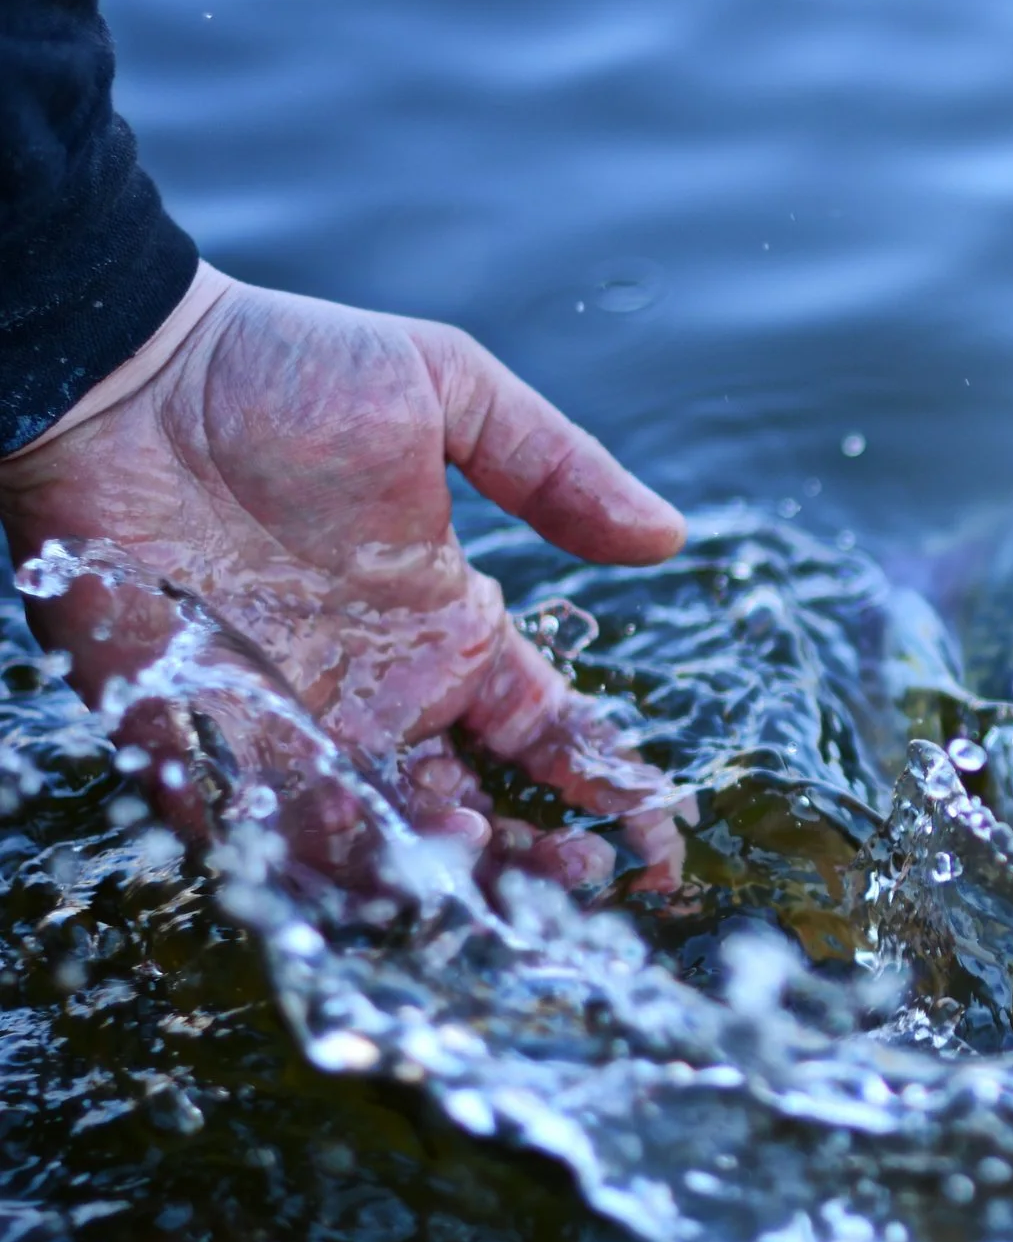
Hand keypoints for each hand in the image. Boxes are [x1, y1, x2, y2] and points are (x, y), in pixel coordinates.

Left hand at [0, 262, 691, 891]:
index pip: (552, 739)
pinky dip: (316, 870)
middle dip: (536, 861)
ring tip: (477, 853)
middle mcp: (379, 698)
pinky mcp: (195, 744)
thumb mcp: (446, 390)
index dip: (613, 792)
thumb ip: (555, 467)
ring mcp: (289, 728)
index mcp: (447, 632)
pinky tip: (375, 865)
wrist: (114, 375)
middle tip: (580, 872)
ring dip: (435, 872)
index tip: (663, 840)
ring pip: (378, 846)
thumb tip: (668, 535)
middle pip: (477, 816)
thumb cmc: (274, 368)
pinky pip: (259, 837)